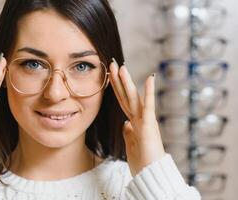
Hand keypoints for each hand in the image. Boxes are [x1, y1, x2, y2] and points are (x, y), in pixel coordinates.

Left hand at [109, 58, 164, 176]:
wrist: (151, 175)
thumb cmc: (142, 162)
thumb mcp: (131, 144)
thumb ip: (129, 132)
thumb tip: (125, 124)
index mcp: (133, 122)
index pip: (122, 101)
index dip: (116, 88)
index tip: (110, 75)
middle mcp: (139, 118)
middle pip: (125, 95)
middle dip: (118, 80)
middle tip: (112, 63)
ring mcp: (144, 120)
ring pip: (133, 98)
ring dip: (127, 82)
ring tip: (122, 66)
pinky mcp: (149, 126)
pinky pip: (148, 107)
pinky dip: (149, 93)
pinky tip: (150, 78)